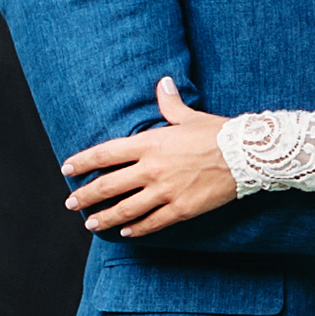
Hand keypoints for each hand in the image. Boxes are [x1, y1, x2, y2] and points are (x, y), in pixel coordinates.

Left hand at [62, 76, 238, 234]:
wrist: (246, 156)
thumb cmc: (217, 133)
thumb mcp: (189, 116)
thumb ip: (169, 103)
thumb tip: (163, 83)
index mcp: (150, 144)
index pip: (105, 153)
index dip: (83, 162)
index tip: (67, 168)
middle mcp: (152, 169)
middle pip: (108, 185)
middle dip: (85, 195)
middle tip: (71, 203)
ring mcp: (165, 192)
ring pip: (126, 209)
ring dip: (105, 217)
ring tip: (90, 223)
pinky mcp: (181, 209)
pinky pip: (152, 222)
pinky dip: (137, 229)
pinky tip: (126, 232)